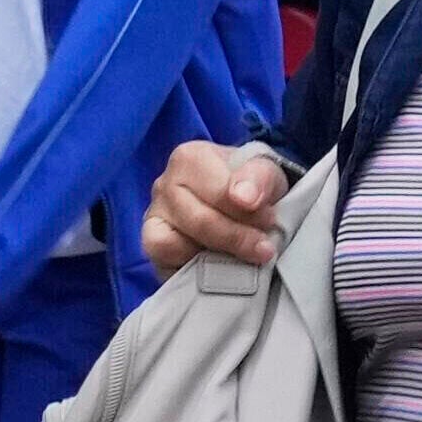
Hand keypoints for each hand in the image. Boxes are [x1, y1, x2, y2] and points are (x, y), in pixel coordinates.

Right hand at [144, 137, 289, 271]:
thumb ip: (259, 178)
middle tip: (263, 247)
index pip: (218, 191)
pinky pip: (164, 256)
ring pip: (177, 242)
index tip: (270, 221)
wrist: (243, 207)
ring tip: (240, 256)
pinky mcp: (152, 244)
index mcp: (190, 158)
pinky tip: (213, 261)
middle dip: (237, 238)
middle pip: (200, 221)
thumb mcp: (266, 175)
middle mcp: (165, 183)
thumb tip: (244, 198)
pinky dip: (189, 263)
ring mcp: (153, 214)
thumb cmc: (251, 188)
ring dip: (215, 254)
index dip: (248, 212)